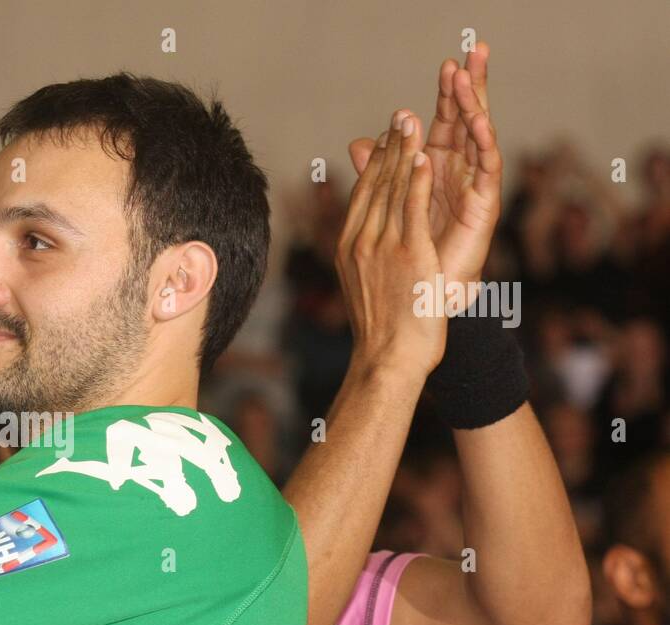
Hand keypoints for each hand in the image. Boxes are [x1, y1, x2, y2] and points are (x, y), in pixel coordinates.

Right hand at [335, 108, 443, 380]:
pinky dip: (416, 179)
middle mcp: (361, 242)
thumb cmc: (382, 329)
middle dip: (389, 146)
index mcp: (350, 247)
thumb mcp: (366, 284)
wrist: (387, 359)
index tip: (386, 137)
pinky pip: (411, 209)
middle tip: (399, 114)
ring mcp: (382, 247)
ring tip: (410, 121)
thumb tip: (364, 238)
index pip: (363, 195)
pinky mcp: (407, 253)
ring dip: (402, 151)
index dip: (375, 163)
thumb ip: (367, 252)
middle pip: (375, 185)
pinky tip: (424, 155)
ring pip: (391, 190)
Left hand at [349, 42, 501, 290]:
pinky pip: (485, 169)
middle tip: (473, 51)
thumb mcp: (388, 207)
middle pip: (466, 121)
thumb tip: (358, 144)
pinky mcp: (483, 207)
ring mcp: (473, 189)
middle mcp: (459, 175)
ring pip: (478, 137)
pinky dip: (481, 145)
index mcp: (437, 169)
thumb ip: (379, 171)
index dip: (447, 93)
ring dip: (476, 105)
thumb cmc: (407, 260)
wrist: (417, 310)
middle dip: (470, 88)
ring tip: (473, 76)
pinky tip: (476, 123)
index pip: (444, 122)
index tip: (447, 62)